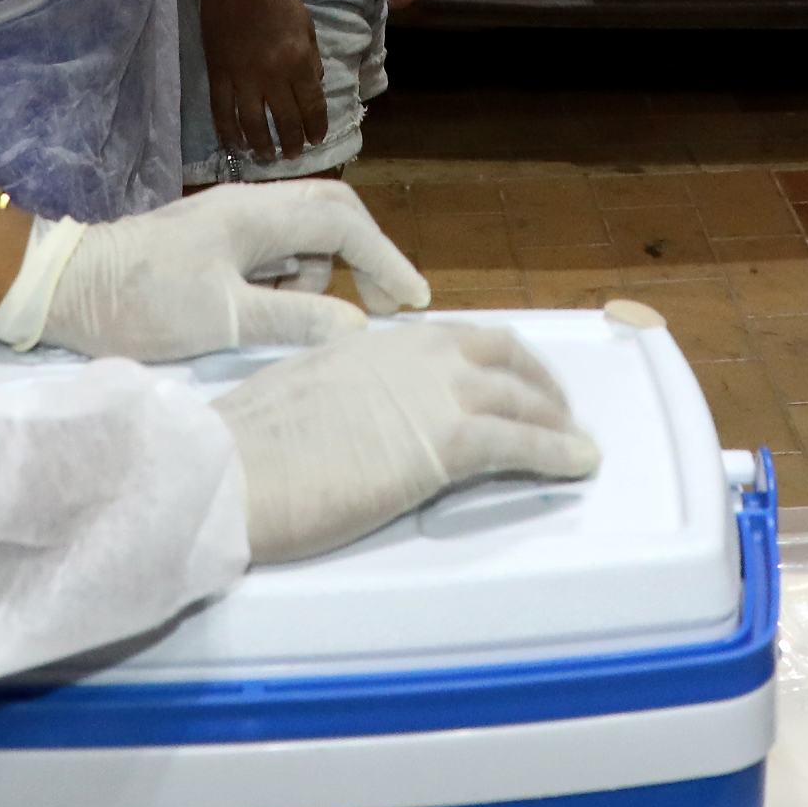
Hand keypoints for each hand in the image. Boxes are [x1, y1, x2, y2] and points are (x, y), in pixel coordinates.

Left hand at [8, 181, 437, 359]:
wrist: (64, 289)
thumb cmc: (141, 301)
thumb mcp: (221, 318)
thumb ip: (294, 320)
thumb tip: (359, 327)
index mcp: (255, 214)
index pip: (343, 221)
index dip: (385, 259)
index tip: (412, 303)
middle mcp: (249, 206)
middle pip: (332, 216)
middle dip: (365, 258)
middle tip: (384, 308)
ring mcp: (230, 222)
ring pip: (303, 237)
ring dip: (320, 275)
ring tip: (303, 324)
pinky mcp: (214, 243)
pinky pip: (274, 253)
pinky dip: (290, 281)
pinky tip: (269, 315)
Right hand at [187, 0, 330, 161]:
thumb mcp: (306, 25)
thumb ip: (312, 59)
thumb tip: (315, 87)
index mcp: (298, 61)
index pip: (311, 106)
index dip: (316, 127)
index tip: (316, 140)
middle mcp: (271, 75)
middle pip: (285, 121)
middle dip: (292, 143)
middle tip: (294, 154)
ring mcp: (241, 77)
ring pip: (252, 125)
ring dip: (262, 146)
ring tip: (268, 156)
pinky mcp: (217, 75)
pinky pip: (221, 112)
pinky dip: (229, 133)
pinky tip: (236, 145)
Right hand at [210, 322, 600, 562]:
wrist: (229, 469)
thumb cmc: (246, 448)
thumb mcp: (303, 397)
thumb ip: (345, 397)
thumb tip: (358, 421)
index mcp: (374, 342)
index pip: (454, 337)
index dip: (492, 358)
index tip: (507, 378)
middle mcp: (413, 353)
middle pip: (501, 354)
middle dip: (537, 380)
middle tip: (555, 409)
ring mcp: (434, 393)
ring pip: (520, 396)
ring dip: (556, 419)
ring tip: (576, 441)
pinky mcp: (447, 442)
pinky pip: (522, 443)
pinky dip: (559, 451)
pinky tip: (578, 463)